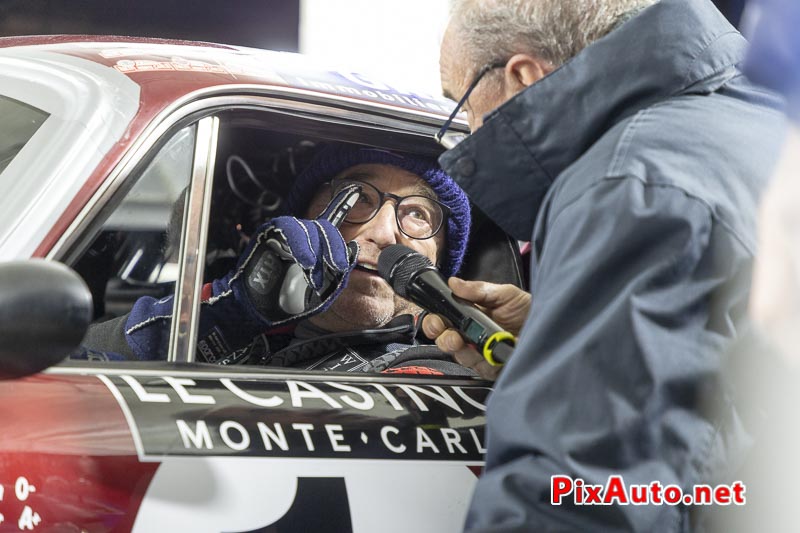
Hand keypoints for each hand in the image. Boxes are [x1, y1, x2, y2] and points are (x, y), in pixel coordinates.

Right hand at [231, 185, 360, 325]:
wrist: (258, 310)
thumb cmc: (289, 301)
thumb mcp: (323, 291)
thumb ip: (339, 273)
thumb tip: (354, 249)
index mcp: (315, 245)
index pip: (331, 220)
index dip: (342, 202)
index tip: (355, 187)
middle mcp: (302, 236)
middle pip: (325, 227)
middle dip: (336, 247)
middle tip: (338, 267)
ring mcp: (286, 232)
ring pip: (310, 228)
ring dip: (317, 252)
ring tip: (313, 273)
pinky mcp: (270, 232)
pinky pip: (290, 229)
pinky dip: (301, 246)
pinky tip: (306, 262)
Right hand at [421, 277, 530, 379]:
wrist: (553, 327)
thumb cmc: (529, 310)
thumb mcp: (505, 294)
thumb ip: (479, 290)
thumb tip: (454, 283)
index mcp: (471, 317)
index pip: (445, 320)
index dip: (436, 320)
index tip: (435, 318)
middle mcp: (472, 336)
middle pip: (446, 340)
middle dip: (440, 335)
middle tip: (444, 330)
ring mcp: (481, 354)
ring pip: (459, 355)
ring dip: (455, 348)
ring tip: (458, 340)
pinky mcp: (493, 369)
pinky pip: (479, 368)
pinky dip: (478, 360)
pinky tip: (481, 352)